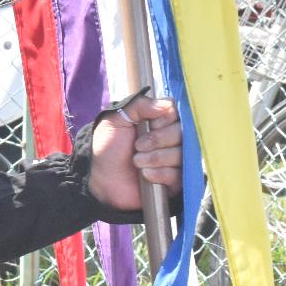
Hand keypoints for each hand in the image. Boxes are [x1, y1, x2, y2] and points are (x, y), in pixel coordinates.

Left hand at [87, 95, 183, 209]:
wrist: (101, 179)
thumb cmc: (109, 148)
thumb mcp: (115, 120)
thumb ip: (138, 106)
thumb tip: (167, 105)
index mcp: (158, 121)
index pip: (177, 112)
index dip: (165, 119)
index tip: (150, 124)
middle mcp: (171, 139)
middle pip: (183, 132)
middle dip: (158, 139)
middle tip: (137, 145)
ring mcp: (175, 160)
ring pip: (182, 154)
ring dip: (155, 157)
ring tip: (136, 161)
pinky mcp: (176, 180)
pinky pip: (179, 174)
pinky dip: (160, 173)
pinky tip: (145, 174)